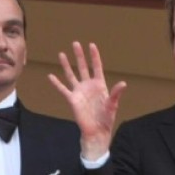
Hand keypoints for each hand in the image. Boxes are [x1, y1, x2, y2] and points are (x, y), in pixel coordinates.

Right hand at [49, 41, 127, 160]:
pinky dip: (56, 83)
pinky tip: (50, 75)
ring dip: (67, 65)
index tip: (91, 45)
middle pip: (83, 67)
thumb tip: (123, 83)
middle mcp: (88, 86)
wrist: (96, 131)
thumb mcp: (112, 104)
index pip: (97, 67)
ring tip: (62, 54)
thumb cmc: (106, 119)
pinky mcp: (72, 99)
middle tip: (75, 43)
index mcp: (100, 85)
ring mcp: (80, 92)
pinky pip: (63, 89)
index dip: (94, 56)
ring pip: (71, 75)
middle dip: (80, 56)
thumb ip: (116, 93)